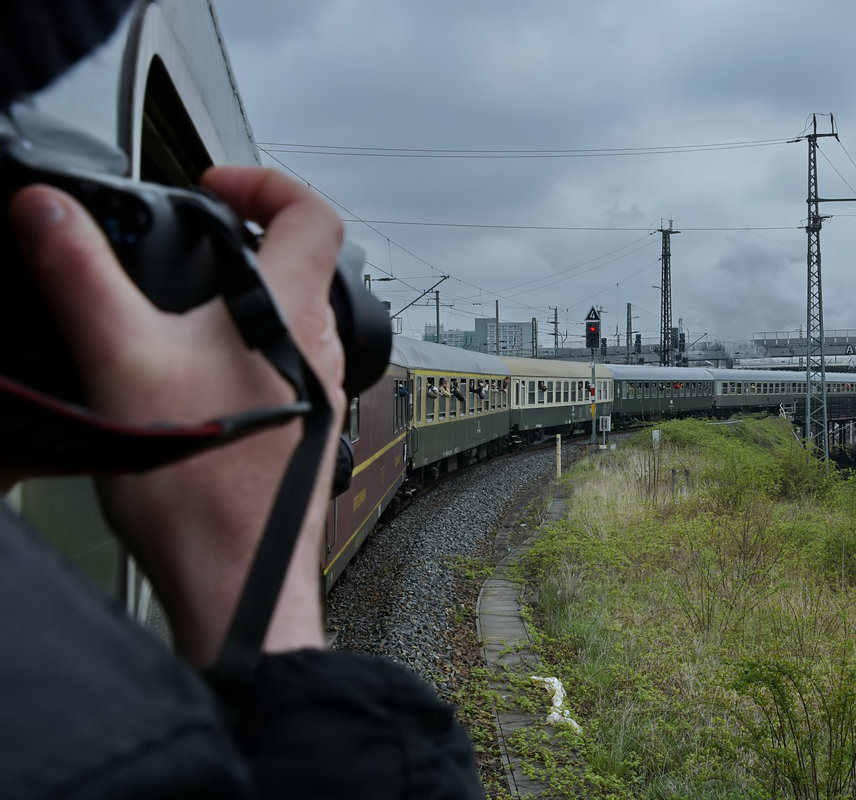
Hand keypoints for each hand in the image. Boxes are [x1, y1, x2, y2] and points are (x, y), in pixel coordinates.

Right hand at [9, 167, 346, 665]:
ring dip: (250, 292)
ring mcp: (318, 391)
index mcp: (291, 314)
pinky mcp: (304, 427)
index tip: (218, 182)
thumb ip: (80, 276)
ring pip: (296, 315)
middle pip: (309, 261)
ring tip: (190, 299)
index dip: (268, 180)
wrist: (237, 579)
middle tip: (203, 232)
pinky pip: (286, 362)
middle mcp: (319, 350)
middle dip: (255, 233)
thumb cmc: (201, 490)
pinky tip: (198, 373)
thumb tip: (47, 214)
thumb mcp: (118, 360)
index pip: (313, 214)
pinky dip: (248, 343)